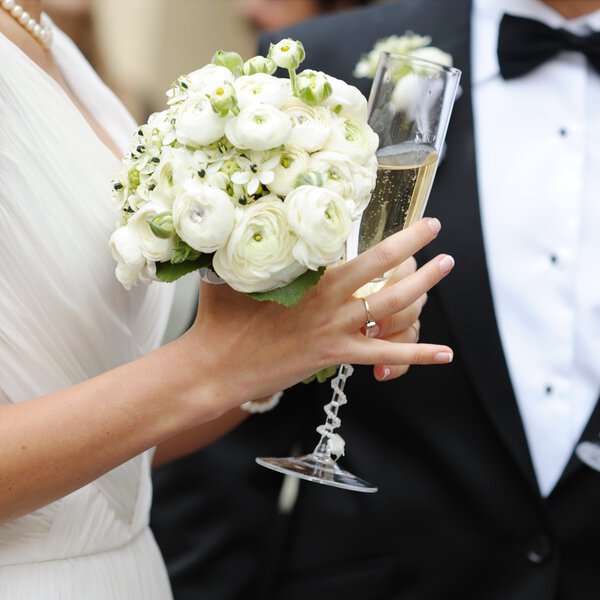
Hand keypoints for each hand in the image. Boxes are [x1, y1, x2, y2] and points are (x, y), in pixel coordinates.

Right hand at [186, 217, 453, 412]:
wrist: (215, 368)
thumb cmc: (220, 319)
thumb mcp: (231, 274)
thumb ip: (247, 250)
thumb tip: (243, 217)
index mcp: (307, 277)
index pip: (354, 249)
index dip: (380, 232)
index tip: (393, 215)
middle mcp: (328, 301)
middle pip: (382, 270)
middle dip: (413, 246)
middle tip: (434, 227)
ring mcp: (335, 330)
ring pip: (392, 307)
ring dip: (423, 287)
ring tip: (445, 266)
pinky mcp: (335, 357)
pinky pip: (385, 354)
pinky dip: (417, 354)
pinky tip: (445, 353)